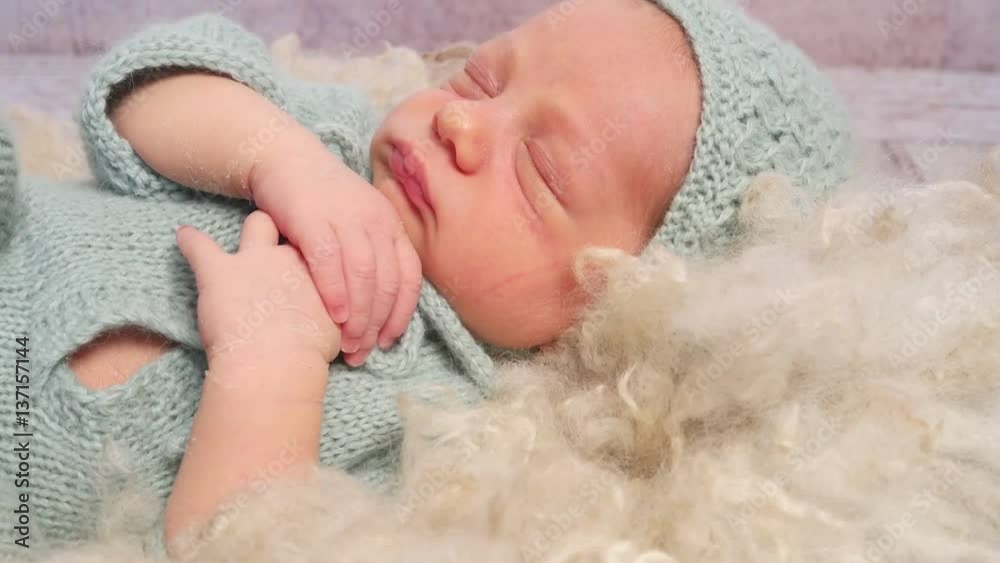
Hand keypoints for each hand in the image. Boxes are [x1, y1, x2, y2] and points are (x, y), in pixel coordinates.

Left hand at [175, 210, 341, 366]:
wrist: (277, 364)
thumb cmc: (308, 353)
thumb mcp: (335, 332)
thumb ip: (332, 316)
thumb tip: (336, 322)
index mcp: (317, 272)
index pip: (318, 250)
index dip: (313, 254)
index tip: (310, 261)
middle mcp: (289, 257)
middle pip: (294, 230)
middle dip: (290, 232)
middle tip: (284, 242)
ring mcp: (253, 260)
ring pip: (256, 224)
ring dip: (251, 227)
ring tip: (239, 231)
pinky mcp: (218, 271)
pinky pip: (198, 246)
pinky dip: (190, 241)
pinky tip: (184, 235)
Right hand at [250, 146, 421, 366]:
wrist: (284, 159)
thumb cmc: (320, 202)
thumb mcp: (357, 225)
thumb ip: (371, 258)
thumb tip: (378, 309)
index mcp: (390, 224)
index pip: (409, 276)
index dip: (401, 313)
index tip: (388, 341)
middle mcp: (375, 220)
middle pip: (386, 282)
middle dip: (376, 324)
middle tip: (362, 352)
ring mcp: (346, 218)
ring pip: (363, 276)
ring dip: (358, 316)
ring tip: (347, 345)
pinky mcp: (314, 219)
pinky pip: (330, 262)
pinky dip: (335, 293)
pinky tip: (333, 316)